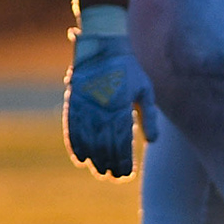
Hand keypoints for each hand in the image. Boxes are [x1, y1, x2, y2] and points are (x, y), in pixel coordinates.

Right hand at [69, 24, 155, 178]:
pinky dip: (75, 145)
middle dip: (109, 164)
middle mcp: (100, 108)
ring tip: (100, 171)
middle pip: (104, 145)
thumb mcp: (145, 90)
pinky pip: (72, 128)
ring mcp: (85, 105)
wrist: (104, 46)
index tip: (126, 174)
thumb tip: (151, 141)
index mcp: (120, 106)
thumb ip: (149, 116)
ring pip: (88, 140)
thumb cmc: (130, 69)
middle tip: (114, 177)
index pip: (121, 142)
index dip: (123, 160)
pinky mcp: (73, 102)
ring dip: (93, 159)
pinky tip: (81, 159)